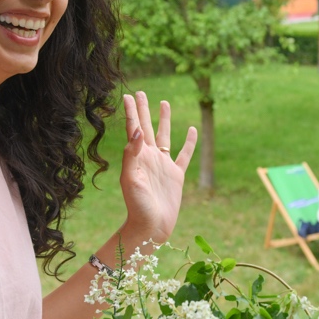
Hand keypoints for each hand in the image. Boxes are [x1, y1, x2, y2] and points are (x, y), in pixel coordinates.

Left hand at [118, 92, 196, 244]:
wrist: (151, 226)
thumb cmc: (137, 205)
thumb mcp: (130, 179)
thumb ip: (132, 154)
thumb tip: (139, 130)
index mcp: (137, 156)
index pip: (133, 128)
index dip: (130, 112)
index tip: (126, 95)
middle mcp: (149, 157)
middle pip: (147, 127)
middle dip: (144, 110)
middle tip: (141, 92)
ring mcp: (163, 165)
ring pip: (165, 136)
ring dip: (164, 120)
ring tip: (164, 103)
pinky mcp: (176, 175)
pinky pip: (184, 155)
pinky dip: (189, 142)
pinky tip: (192, 130)